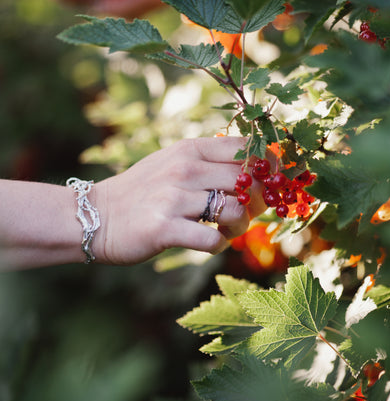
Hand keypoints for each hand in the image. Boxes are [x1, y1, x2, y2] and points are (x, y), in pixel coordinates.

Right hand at [94, 136, 270, 264]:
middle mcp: (184, 169)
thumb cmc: (143, 191)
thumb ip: (209, 163)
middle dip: (260, 201)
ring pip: (236, 212)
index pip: (245, 148)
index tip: (273, 180)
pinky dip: (218, 245)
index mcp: (190, 149)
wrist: (97, 216)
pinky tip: (209, 242)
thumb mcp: (173, 164)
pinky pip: (212, 240)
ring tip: (226, 231)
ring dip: (240, 227)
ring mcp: (174, 198)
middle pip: (248, 182)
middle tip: (249, 212)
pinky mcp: (165, 228)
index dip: (269, 164)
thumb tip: (254, 171)